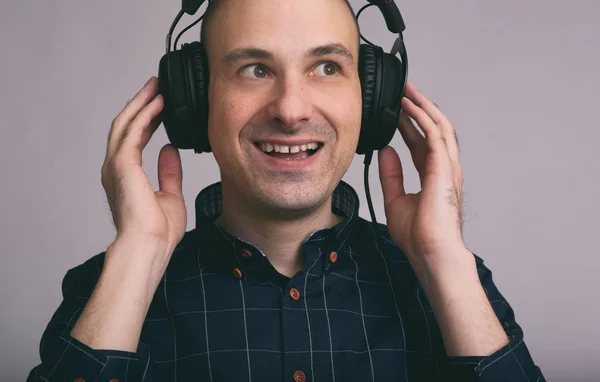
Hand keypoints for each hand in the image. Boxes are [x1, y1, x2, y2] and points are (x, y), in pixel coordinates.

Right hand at [102, 76, 186, 252]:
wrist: (149, 246)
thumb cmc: (157, 232)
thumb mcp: (170, 195)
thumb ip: (169, 172)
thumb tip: (170, 150)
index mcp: (125, 176)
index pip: (134, 139)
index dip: (146, 119)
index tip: (159, 105)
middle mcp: (115, 168)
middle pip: (126, 125)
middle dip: (141, 104)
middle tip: (156, 86)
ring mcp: (116, 165)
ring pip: (126, 123)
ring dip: (141, 103)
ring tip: (156, 86)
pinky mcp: (122, 164)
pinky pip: (133, 131)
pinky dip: (145, 114)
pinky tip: (157, 102)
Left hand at [378, 81, 466, 262]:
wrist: (430, 253)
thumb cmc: (418, 235)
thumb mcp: (395, 199)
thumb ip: (391, 175)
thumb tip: (385, 151)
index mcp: (432, 176)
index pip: (421, 142)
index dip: (410, 124)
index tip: (398, 110)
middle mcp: (443, 168)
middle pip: (433, 129)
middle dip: (419, 108)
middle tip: (405, 90)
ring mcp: (447, 167)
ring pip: (439, 127)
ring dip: (423, 107)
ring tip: (408, 91)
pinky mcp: (445, 168)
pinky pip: (436, 136)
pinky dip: (424, 119)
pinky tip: (412, 108)